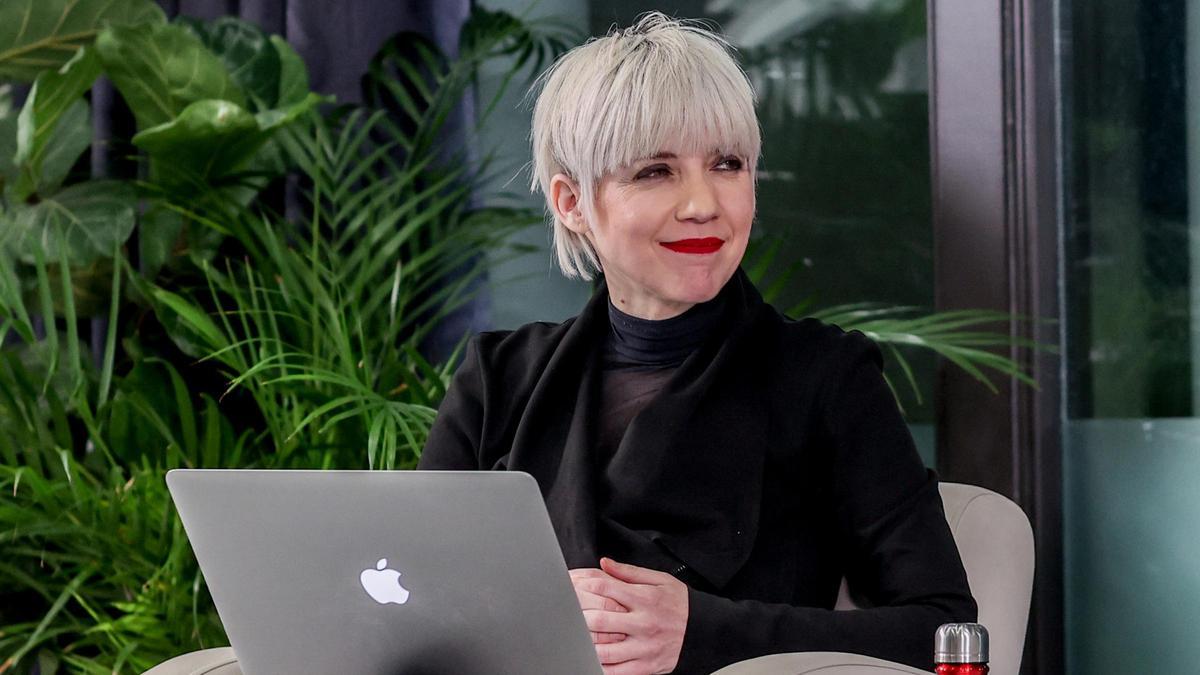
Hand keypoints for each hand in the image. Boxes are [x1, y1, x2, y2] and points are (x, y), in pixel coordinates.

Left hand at [568, 558, 688, 674]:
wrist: (705, 630)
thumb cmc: (680, 604)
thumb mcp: (660, 580)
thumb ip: (629, 572)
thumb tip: (604, 563)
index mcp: (645, 598)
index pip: (605, 588)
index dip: (583, 585)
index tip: (571, 586)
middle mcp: (643, 623)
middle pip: (600, 620)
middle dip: (578, 616)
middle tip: (564, 613)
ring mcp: (644, 647)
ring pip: (605, 649)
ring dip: (585, 644)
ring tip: (572, 637)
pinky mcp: (646, 666)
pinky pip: (618, 671)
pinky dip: (600, 667)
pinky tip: (588, 659)